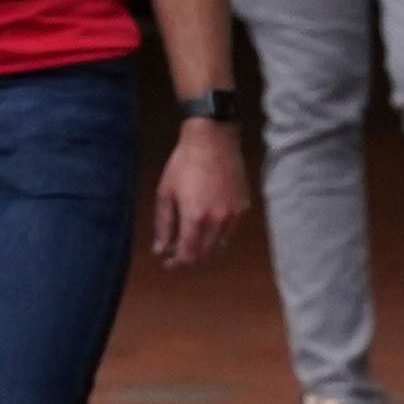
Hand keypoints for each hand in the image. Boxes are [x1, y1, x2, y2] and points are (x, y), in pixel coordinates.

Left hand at [149, 115, 254, 265]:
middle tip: (177, 252)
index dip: (178, 263)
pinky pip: (230, 230)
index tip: (169, 263)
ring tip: (191, 238)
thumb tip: (160, 249)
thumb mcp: (165, 193)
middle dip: (189, 257)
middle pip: (204, 253)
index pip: (188, 254)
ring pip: (219, 244)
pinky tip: (207, 224)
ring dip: (204, 247)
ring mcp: (233, 214)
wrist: (213, 140)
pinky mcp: (243, 206)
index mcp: (195, 217)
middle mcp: (217, 220)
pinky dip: (218, 233)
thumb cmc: (184, 163)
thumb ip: (163, 225)